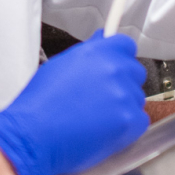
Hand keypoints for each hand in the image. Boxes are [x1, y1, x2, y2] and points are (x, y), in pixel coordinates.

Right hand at [0, 31, 147, 174]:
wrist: (33, 135)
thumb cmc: (40, 104)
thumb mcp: (60, 65)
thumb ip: (88, 51)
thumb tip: (102, 39)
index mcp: (98, 53)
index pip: (126, 46)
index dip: (119, 57)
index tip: (115, 66)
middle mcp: (115, 70)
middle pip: (135, 72)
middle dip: (122, 83)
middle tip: (101, 97)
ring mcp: (125, 96)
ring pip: (136, 97)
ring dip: (123, 106)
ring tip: (96, 117)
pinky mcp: (130, 121)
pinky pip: (140, 120)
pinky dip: (127, 127)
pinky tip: (104, 129)